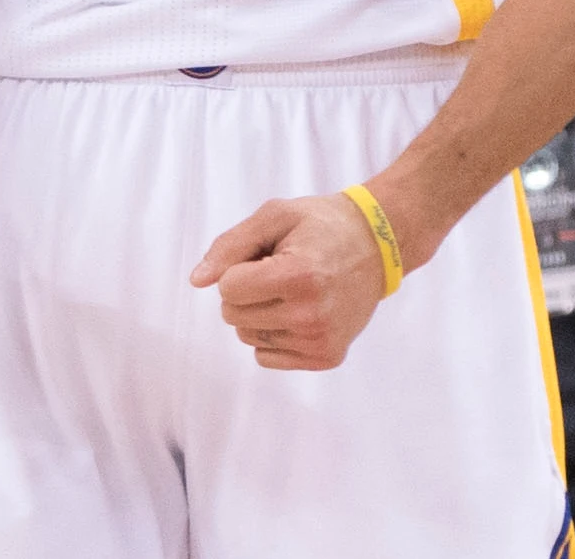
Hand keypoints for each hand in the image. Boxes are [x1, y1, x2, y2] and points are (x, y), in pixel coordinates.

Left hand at [188, 193, 391, 370]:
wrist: (377, 245)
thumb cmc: (320, 226)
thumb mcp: (275, 217)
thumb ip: (230, 246)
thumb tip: (197, 281)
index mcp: (299, 277)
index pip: (228, 290)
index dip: (238, 269)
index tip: (266, 256)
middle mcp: (311, 316)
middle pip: (233, 316)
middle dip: (244, 292)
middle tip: (279, 271)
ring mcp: (321, 341)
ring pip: (248, 337)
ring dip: (259, 313)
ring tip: (293, 290)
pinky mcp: (327, 356)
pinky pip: (266, 356)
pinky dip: (273, 334)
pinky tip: (299, 311)